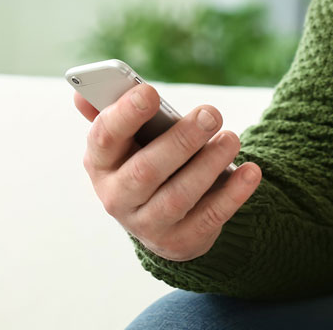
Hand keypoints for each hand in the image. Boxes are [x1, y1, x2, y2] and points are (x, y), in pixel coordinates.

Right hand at [75, 84, 262, 261]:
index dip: (125, 115)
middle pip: (146, 171)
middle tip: (212, 113)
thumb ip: (112, 112)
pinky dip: (233, 194)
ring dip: (209, 165)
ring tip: (232, 138)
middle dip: (180, 141)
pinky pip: (210, 217)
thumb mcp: (128, 141)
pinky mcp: (181, 241)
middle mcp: (118, 197)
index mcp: (101, 164)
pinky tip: (251, 171)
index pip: (104, 139)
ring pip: (178, 196)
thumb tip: (81, 91)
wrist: (164, 219)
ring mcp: (149, 224)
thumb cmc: (146, 160)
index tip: (151, 92)